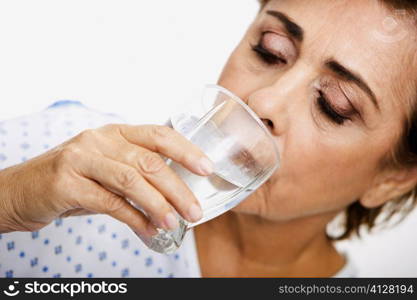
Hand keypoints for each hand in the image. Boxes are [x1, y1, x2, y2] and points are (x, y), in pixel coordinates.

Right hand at [0, 124, 212, 237]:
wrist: (23, 189)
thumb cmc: (74, 179)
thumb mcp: (107, 166)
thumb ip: (137, 173)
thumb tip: (177, 195)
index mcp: (115, 132)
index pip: (158, 134)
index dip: (186, 150)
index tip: (207, 168)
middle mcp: (99, 140)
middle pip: (149, 162)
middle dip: (177, 189)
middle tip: (195, 211)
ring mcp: (80, 159)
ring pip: (131, 181)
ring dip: (159, 205)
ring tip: (176, 223)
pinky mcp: (66, 183)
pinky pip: (110, 203)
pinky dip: (134, 218)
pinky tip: (148, 230)